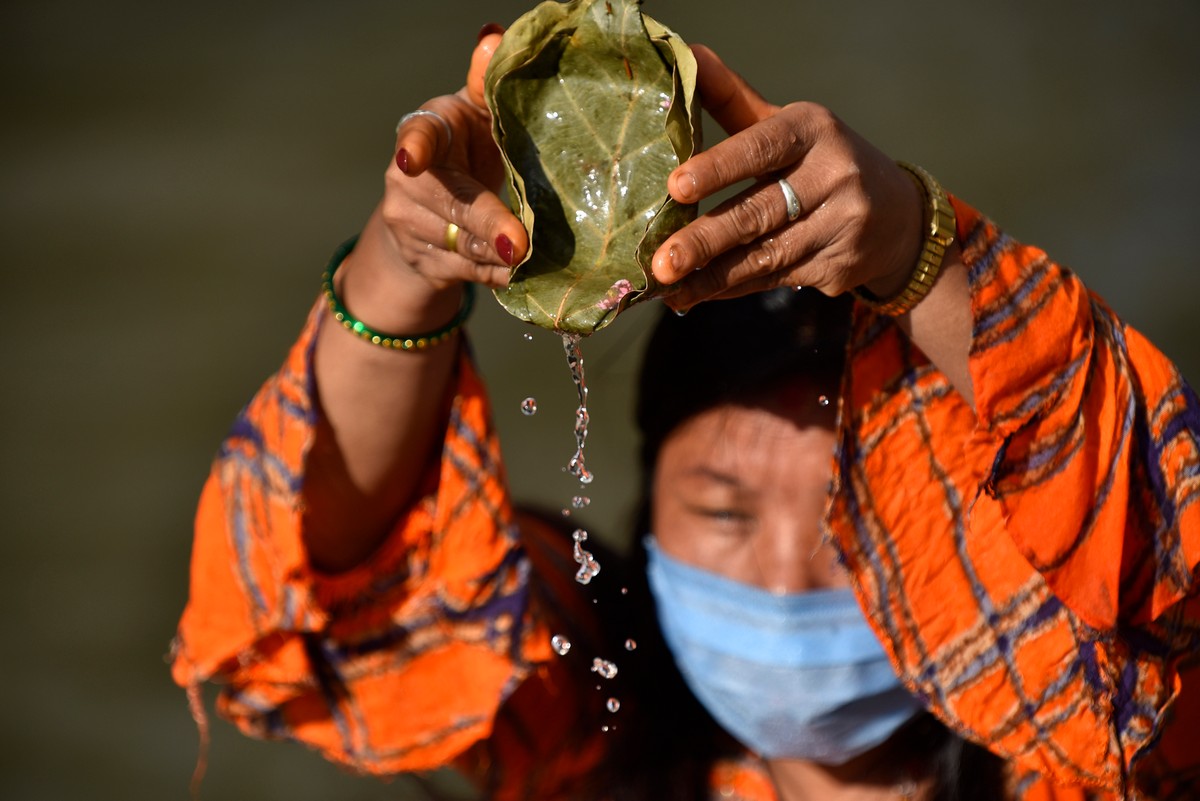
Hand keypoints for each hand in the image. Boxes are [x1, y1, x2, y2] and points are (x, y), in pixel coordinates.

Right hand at [375, 27, 526, 294]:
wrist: (425, 215)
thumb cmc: (463, 150)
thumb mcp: (477, 115)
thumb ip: (486, 82)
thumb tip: (494, 35)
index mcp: (426, 132)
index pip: (417, 136)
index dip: (414, 148)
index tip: (410, 160)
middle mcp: (407, 181)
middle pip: (450, 203)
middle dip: (486, 222)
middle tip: (519, 241)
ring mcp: (409, 225)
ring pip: (460, 244)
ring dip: (498, 252)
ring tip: (529, 255)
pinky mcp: (423, 262)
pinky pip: (465, 273)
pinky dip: (496, 274)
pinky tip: (520, 274)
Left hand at [650, 46, 923, 309]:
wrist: (899, 218)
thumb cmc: (821, 161)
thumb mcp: (786, 125)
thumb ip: (734, 99)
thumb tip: (688, 57)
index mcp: (814, 130)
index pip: (761, 146)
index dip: (718, 168)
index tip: (676, 186)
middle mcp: (835, 176)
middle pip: (758, 212)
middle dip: (705, 240)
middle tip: (661, 262)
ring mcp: (841, 227)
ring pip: (764, 255)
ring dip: (710, 276)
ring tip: (667, 288)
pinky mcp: (839, 268)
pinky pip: (773, 279)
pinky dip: (731, 288)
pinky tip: (696, 296)